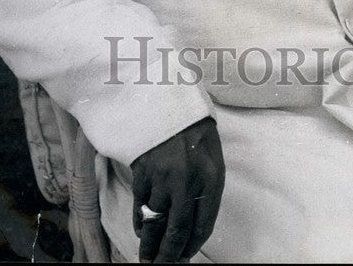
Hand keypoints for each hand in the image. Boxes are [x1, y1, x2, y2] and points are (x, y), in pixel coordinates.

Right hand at [131, 117, 223, 262]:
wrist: (170, 102)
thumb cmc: (196, 132)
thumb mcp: (212, 157)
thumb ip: (205, 189)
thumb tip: (193, 226)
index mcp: (211, 177)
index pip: (203, 225)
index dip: (192, 246)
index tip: (184, 257)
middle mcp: (188, 181)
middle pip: (177, 230)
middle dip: (168, 254)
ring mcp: (163, 177)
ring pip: (155, 222)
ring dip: (150, 245)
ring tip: (146, 259)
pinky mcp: (143, 172)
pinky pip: (140, 206)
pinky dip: (139, 223)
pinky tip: (141, 230)